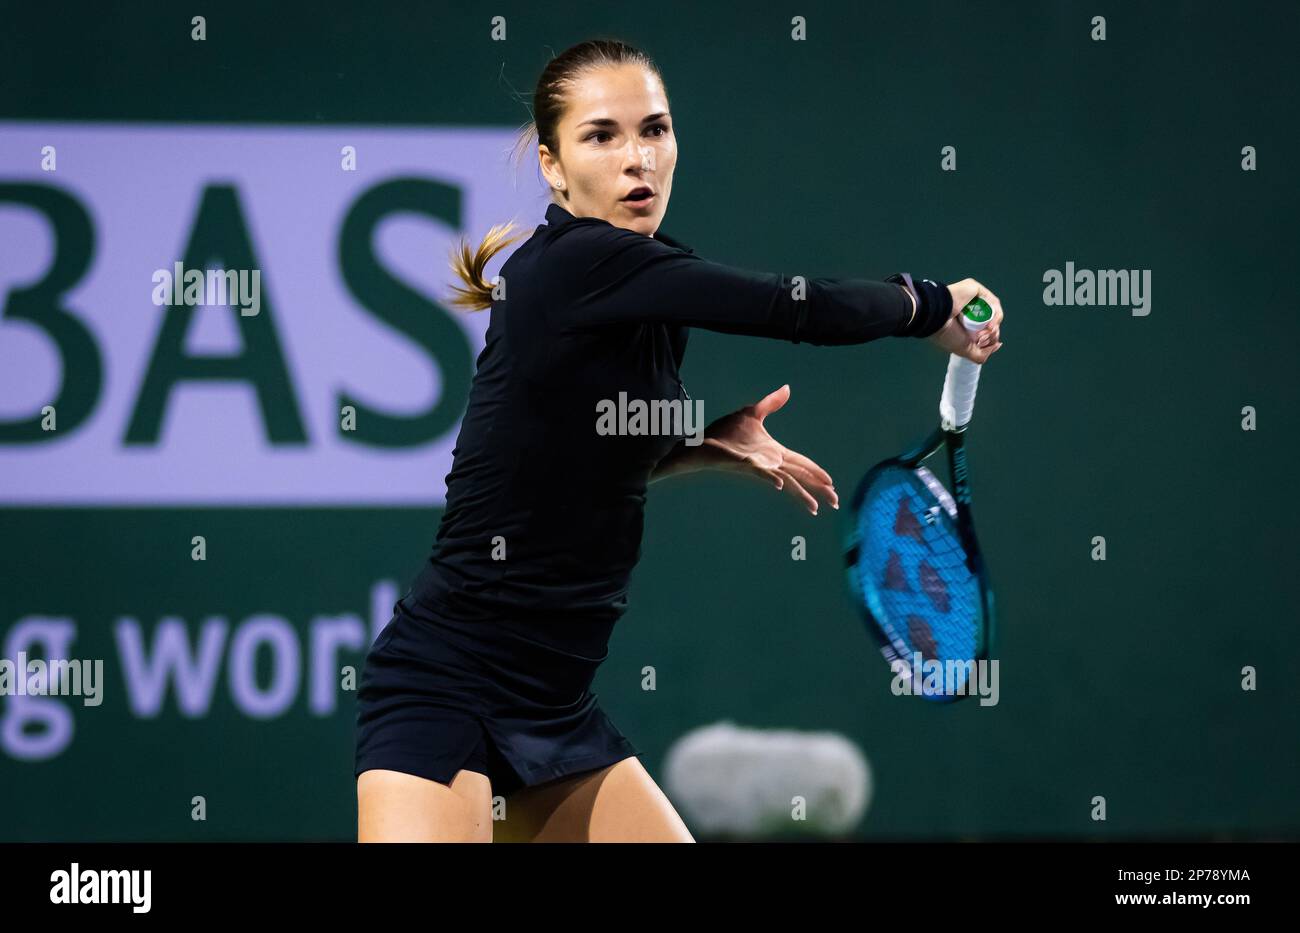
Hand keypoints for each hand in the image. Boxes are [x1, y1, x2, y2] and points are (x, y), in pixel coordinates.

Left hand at [695, 384, 837, 514]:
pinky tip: (780, 484)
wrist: (702, 441)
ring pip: (785, 480)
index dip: (817, 472)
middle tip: (835, 501)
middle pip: (800, 475)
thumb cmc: (725, 432)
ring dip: (801, 493)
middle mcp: (770, 462)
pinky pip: (760, 472)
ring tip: (815, 506)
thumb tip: (787, 388)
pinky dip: (771, 477)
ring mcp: (758, 466)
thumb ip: (772, 403)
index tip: (832, 483)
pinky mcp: (744, 464)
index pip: (802, 463)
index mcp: (774, 452)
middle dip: (818, 488)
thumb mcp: (753, 413)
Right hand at [927, 278, 1003, 363]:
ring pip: (994, 313)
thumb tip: (997, 344)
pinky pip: (992, 302)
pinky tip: (990, 323)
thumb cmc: (946, 334)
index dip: (989, 340)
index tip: (981, 344)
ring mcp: (974, 300)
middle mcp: (970, 312)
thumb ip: (981, 355)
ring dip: (995, 326)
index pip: (986, 332)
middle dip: (992, 334)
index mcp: (966, 325)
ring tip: (987, 331)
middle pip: (992, 323)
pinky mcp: (976, 290)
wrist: (936, 318)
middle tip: (982, 339)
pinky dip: (996, 315)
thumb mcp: (965, 350)